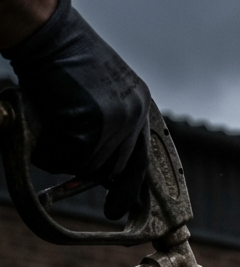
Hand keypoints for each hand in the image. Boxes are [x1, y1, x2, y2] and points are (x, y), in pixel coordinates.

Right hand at [1, 0, 150, 219]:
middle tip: (68, 158)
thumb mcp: (102, 91)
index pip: (142, 159)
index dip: (129, 187)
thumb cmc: (66, 61)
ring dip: (67, 158)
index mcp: (140, 104)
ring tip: (53, 131)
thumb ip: (111, 125)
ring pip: (91, 167)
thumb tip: (106, 171)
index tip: (119, 209)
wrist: (49, 35)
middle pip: (115, 169)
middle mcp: (134, 115)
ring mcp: (116, 122)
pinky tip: (48, 131)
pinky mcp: (93, 127)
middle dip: (89, 170)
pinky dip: (54, 154)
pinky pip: (72, 160)